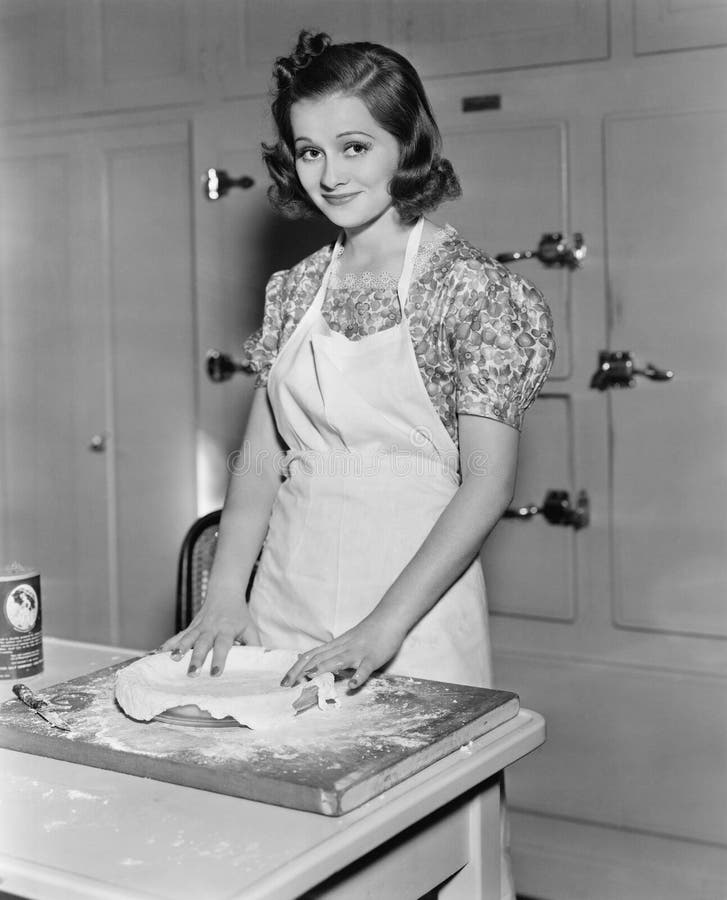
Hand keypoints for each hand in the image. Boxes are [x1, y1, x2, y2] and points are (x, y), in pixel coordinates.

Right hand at [160, 599, 260, 677]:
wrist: (225, 592)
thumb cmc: (239, 615)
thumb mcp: (250, 628)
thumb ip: (254, 645)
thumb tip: (259, 662)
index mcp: (226, 629)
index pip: (223, 645)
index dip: (219, 659)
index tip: (216, 673)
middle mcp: (211, 628)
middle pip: (202, 643)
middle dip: (196, 658)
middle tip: (192, 673)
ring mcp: (198, 626)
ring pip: (187, 638)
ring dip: (179, 649)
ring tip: (172, 660)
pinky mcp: (190, 626)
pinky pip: (178, 635)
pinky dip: (168, 644)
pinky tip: (158, 652)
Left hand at [280, 612, 406, 690]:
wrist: (389, 618)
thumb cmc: (368, 633)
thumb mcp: (346, 643)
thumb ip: (332, 654)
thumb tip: (316, 666)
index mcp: (335, 646)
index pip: (310, 655)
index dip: (296, 667)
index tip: (285, 681)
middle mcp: (342, 648)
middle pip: (317, 658)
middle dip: (300, 671)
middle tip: (286, 685)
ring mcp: (357, 652)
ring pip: (337, 660)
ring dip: (322, 669)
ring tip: (309, 679)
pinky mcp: (372, 656)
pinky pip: (365, 667)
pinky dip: (358, 676)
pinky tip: (352, 685)